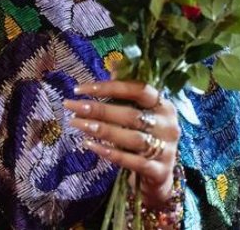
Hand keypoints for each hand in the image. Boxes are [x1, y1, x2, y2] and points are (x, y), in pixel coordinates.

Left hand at [63, 80, 180, 207]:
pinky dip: (110, 153)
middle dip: (98, 109)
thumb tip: (114, 64)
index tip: (79, 88)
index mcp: (164, 105)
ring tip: (77, 124)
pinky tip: (89, 145)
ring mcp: (166, 149)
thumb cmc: (143, 137)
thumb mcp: (139, 113)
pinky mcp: (159, 171)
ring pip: (130, 138)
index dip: (108, 87)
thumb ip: (127, 92)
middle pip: (130, 114)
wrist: (158, 176)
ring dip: (101, 130)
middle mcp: (168, 126)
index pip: (138, 89)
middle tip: (72, 107)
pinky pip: (132, 161)